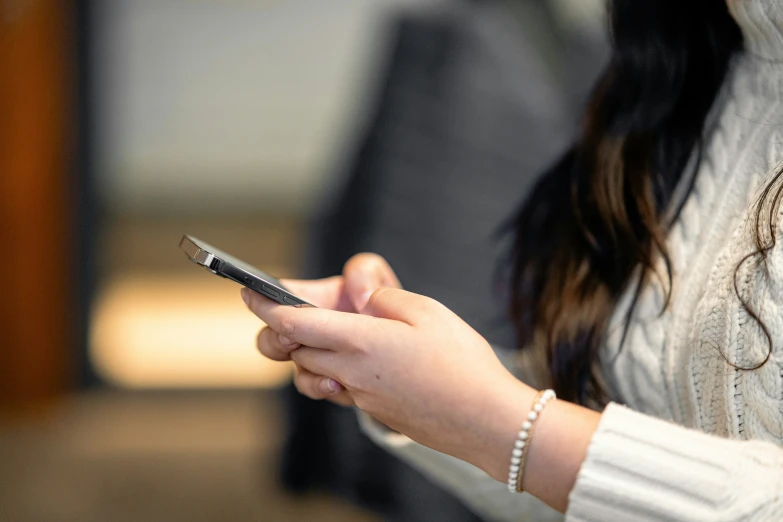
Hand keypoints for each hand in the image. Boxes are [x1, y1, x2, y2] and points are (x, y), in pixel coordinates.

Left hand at [244, 283, 530, 479]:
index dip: (266, 306)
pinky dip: (333, 373)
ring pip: (311, 374)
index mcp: (360, 341)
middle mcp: (351, 372)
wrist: (486, 421)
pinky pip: (337, 390)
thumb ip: (384, 298)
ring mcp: (360, 397)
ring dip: (308, 355)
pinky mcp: (373, 411)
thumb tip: (362, 299)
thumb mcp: (427, 311)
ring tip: (330, 337)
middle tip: (290, 313)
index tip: (248, 293)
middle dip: (282, 331)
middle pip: (295, 350)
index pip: (294, 322)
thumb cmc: (462, 363)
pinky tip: (357, 364)